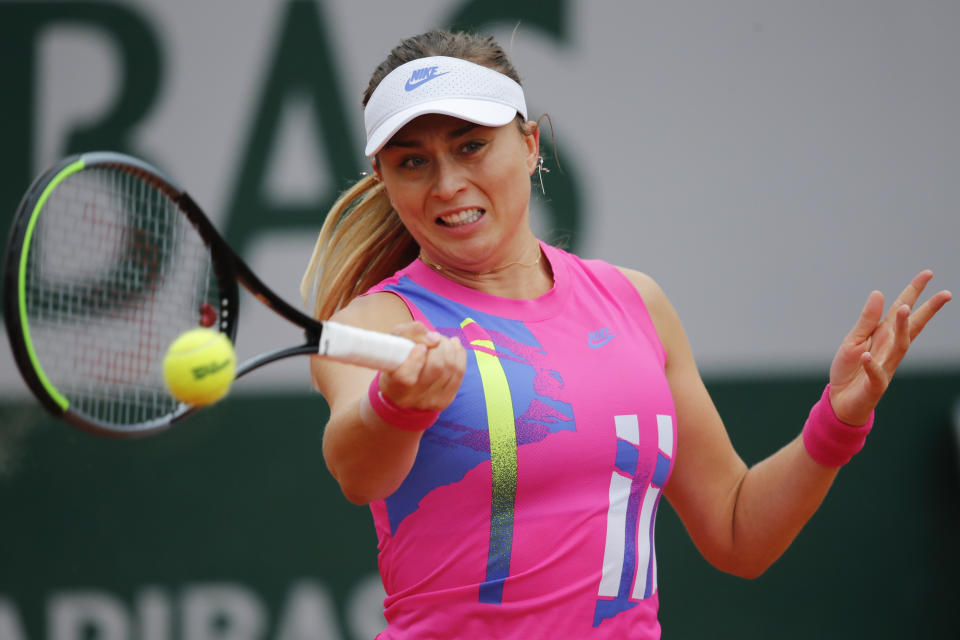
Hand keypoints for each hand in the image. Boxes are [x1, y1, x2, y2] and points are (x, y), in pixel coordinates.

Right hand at [378, 322, 465, 412]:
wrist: (403, 383)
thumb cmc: (398, 357)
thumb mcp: (397, 339)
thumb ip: (411, 332)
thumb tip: (435, 339)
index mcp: (393, 386)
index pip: (406, 377)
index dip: (416, 358)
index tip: (420, 347)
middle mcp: (411, 398)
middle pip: (436, 368)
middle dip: (440, 346)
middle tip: (435, 338)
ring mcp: (430, 402)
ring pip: (451, 368)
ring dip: (450, 348)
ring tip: (442, 342)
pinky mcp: (445, 400)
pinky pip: (460, 372)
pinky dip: (459, 354)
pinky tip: (453, 346)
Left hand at [828, 270, 950, 424]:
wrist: (840, 401)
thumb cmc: (849, 369)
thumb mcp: (853, 340)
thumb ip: (867, 320)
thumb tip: (879, 293)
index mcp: (884, 335)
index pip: (902, 310)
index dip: (914, 292)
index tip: (928, 274)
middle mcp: (889, 348)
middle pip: (912, 326)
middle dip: (927, 310)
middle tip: (945, 293)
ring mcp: (885, 366)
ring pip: (899, 346)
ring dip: (902, 328)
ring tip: (902, 309)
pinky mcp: (875, 384)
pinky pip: (875, 373)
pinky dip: (871, 365)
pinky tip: (865, 357)